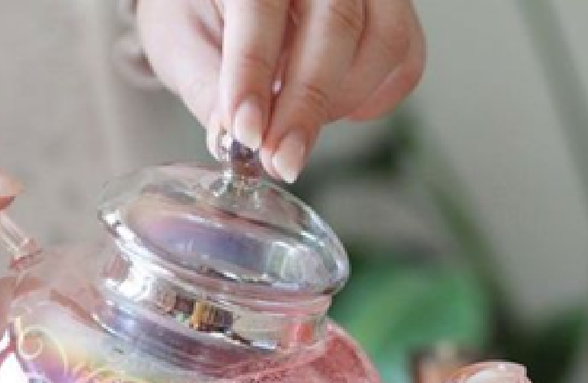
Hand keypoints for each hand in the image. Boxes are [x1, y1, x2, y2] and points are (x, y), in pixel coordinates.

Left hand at [136, 0, 425, 182]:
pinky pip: (406, 59)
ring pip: (385, 42)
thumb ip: (207, 86)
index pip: (259, 4)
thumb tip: (231, 138)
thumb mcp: (181, 38)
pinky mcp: (394, 10)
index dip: (253, 71)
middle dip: (307, 106)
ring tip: (297, 127)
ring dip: (342, 103)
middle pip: (336, 24)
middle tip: (281, 161)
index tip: (246, 132)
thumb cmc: (202, 7)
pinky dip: (375, 99)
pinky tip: (334, 107)